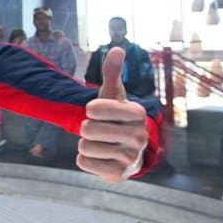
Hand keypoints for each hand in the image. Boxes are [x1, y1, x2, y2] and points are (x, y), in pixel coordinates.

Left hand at [78, 47, 147, 181]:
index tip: (96, 111)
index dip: (90, 110)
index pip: (96, 108)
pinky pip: (83, 163)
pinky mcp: (119, 174)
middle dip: (86, 129)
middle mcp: (139, 136)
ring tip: (99, 143)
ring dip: (85, 144)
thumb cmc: (115, 117)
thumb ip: (112, 72)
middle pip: (87, 129)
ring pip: (84, 146)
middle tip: (98, 130)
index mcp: (137, 113)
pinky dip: (84, 159)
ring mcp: (131, 157)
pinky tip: (98, 157)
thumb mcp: (112, 94)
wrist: (125, 152)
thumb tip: (116, 48)